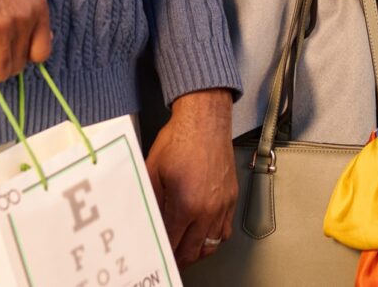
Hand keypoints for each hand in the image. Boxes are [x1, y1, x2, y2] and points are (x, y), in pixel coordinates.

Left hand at [146, 89, 235, 267]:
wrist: (204, 120)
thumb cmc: (179, 139)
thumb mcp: (153, 169)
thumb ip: (150, 199)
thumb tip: (145, 219)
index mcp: (185, 205)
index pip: (173, 243)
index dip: (163, 252)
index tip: (156, 255)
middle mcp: (207, 210)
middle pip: (193, 251)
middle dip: (179, 258)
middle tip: (169, 258)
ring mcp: (222, 206)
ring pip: (211, 245)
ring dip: (197, 251)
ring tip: (184, 250)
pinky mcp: (231, 198)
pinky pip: (225, 231)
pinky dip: (213, 238)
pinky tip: (202, 234)